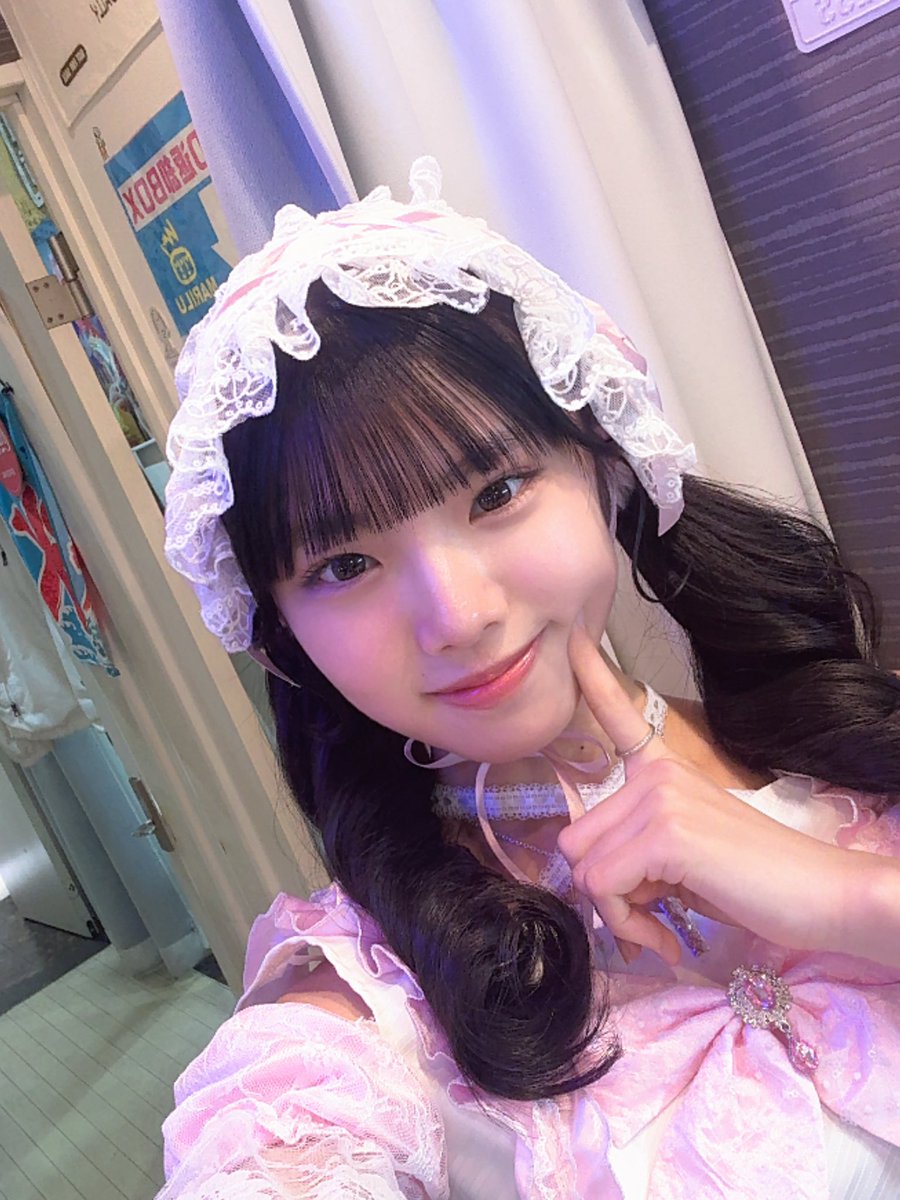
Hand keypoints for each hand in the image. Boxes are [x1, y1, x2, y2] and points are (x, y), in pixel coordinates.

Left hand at [556, 626, 884, 964]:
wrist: (821, 895)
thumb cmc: (756, 882)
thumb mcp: (683, 857)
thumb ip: (636, 853)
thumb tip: (590, 884)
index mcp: (663, 770)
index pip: (620, 716)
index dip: (592, 676)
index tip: (574, 633)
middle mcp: (655, 773)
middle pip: (575, 840)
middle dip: (604, 892)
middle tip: (651, 916)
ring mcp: (659, 797)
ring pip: (584, 869)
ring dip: (616, 914)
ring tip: (660, 928)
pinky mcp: (664, 832)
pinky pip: (604, 889)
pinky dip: (629, 926)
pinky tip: (666, 937)